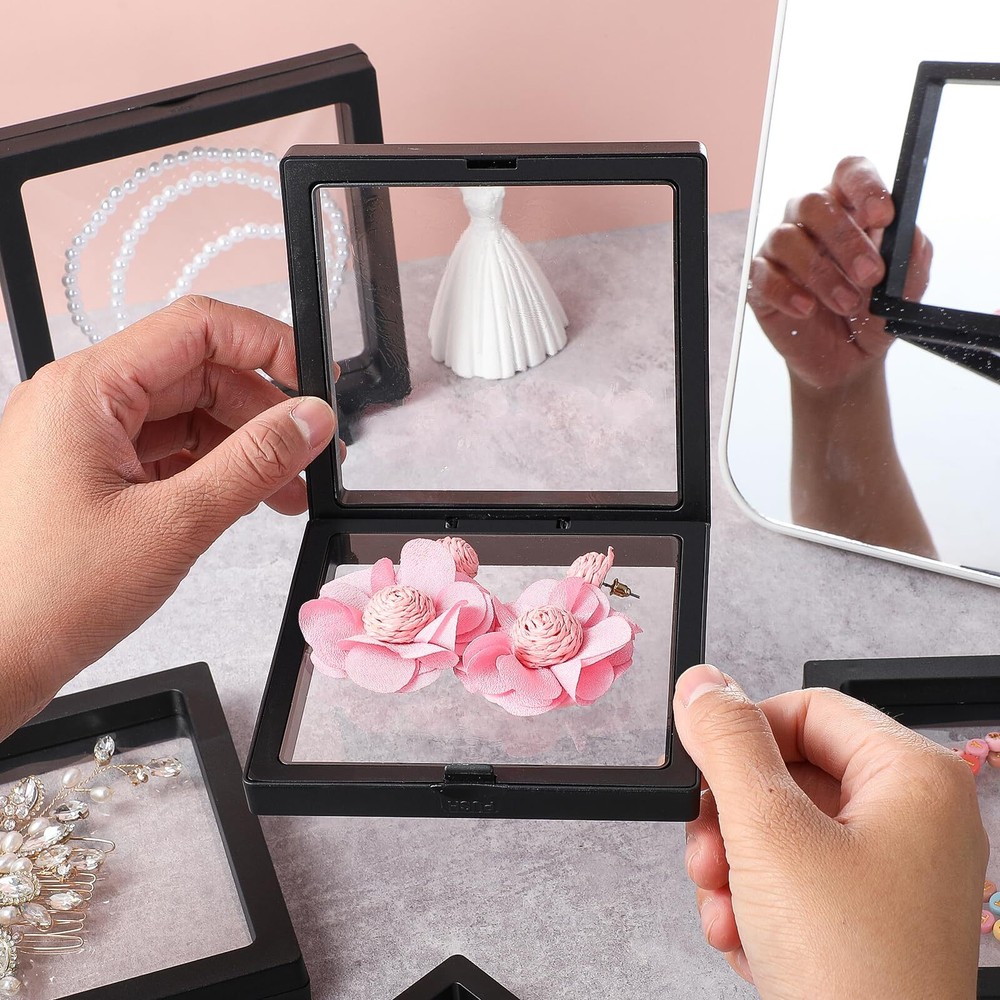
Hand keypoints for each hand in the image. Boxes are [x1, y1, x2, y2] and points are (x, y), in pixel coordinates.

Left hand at [0, 296, 337, 738]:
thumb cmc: (46, 596)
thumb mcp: (175, 522)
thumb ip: (255, 461)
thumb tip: (310, 419)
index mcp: (87, 390)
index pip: (197, 328)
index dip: (266, 346)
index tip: (314, 383)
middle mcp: (80, 401)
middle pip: (197, 373)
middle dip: (262, 411)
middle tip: (311, 453)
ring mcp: (82, 438)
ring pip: (186, 414)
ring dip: (243, 446)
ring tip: (285, 491)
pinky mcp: (89, 474)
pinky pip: (166, 450)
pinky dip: (212, 470)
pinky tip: (245, 500)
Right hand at [674, 664, 986, 999]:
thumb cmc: (855, 974)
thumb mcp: (769, 834)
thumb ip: (728, 745)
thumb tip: (703, 684)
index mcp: (913, 779)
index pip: (806, 709)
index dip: (744, 736)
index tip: (701, 766)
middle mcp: (914, 820)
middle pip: (789, 774)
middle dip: (731, 818)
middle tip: (708, 852)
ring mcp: (895, 873)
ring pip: (784, 830)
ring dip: (734, 866)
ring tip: (723, 906)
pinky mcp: (871, 917)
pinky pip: (798, 878)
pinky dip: (757, 902)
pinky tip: (743, 937)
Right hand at [748, 156, 932, 391]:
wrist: (848, 361)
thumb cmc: (873, 316)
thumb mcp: (905, 291)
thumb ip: (911, 259)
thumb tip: (910, 234)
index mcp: (849, 209)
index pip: (849, 173)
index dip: (864, 187)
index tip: (883, 217)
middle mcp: (811, 222)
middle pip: (814, 202)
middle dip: (845, 239)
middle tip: (871, 275)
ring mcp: (781, 251)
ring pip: (787, 238)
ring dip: (822, 273)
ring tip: (847, 304)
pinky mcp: (761, 283)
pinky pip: (763, 275)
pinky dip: (787, 292)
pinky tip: (807, 309)